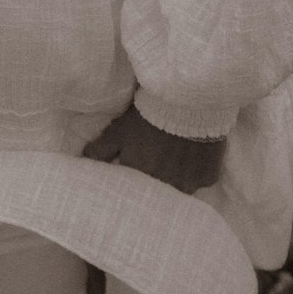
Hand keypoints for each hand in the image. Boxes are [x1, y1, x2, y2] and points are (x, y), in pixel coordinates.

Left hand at [82, 104, 225, 194]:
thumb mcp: (118, 131)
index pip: (132, 190)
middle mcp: (165, 187)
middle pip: (157, 191)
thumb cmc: (148, 116)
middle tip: (154, 165)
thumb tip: (84, 161)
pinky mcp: (209, 177)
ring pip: (179, 189)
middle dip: (152, 182)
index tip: (132, 177)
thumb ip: (100, 150)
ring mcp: (189, 184)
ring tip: (173, 162)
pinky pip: (200, 180)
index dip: (132, 183)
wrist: (188, 102)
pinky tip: (193, 156)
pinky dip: (195, 171)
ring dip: (174, 179)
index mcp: (140, 179)